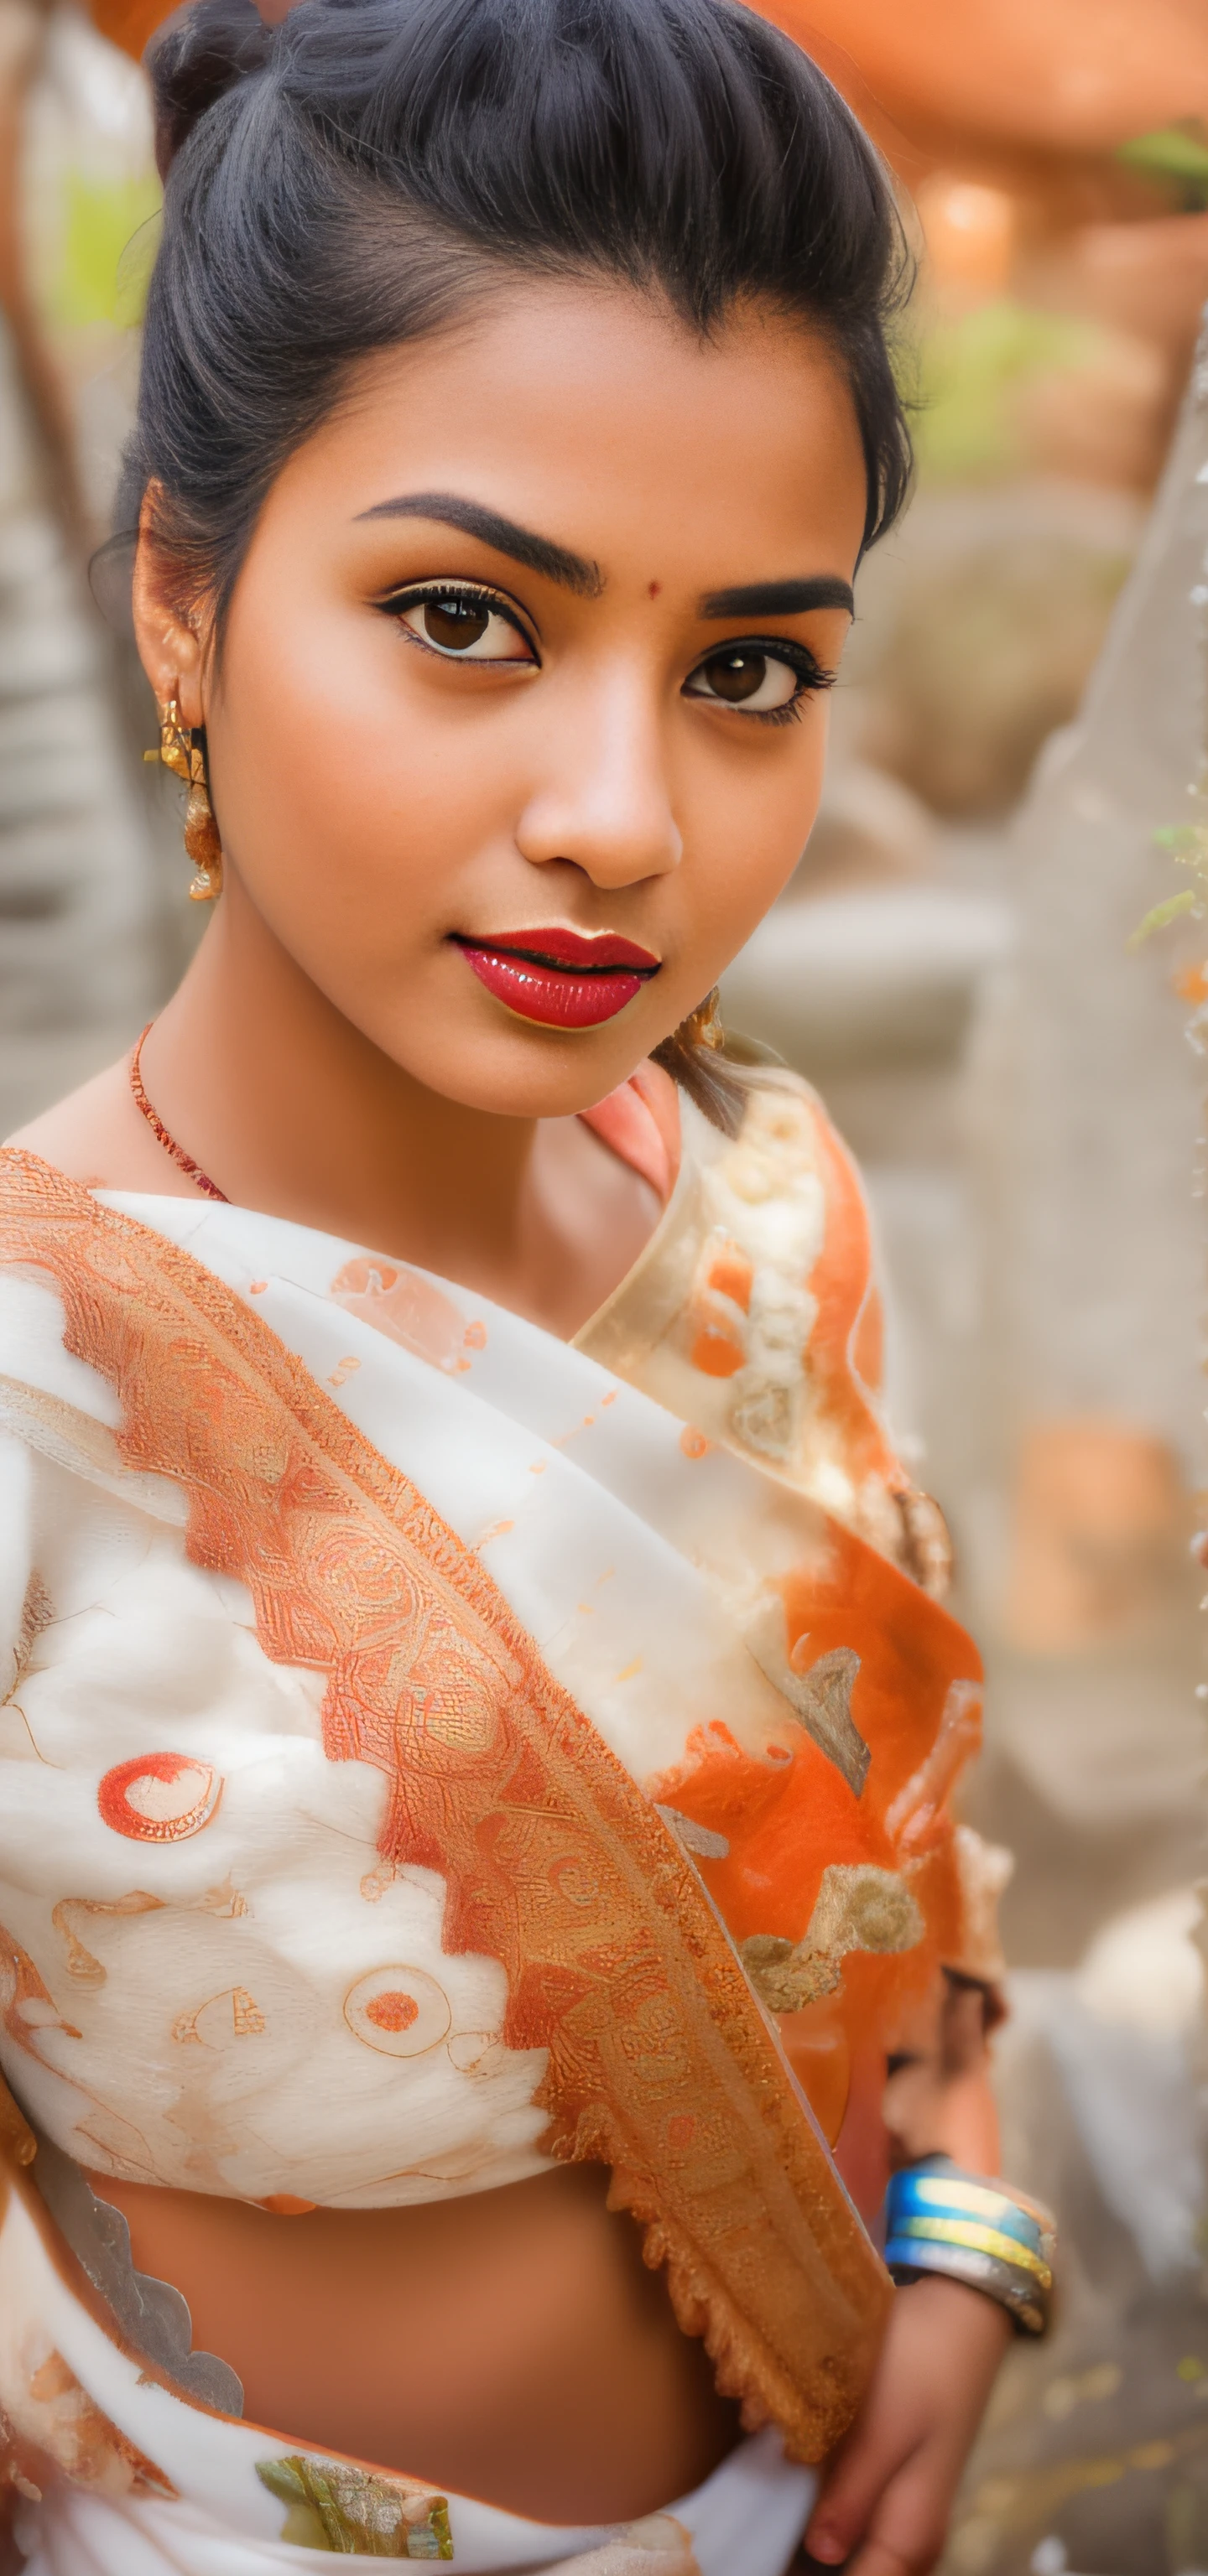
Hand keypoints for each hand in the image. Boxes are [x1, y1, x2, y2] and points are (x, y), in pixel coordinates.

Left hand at [803, 2275, 1010, 2572]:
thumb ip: (853, 2493)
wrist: (961, 2313)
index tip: (774, 2566)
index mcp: (913, 2528)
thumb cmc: (922, 2367)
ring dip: (820, 2547)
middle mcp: (915, 2527)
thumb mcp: (883, 2428)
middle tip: (765, 2551)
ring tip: (775, 2534)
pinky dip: (831, 2518)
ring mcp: (907, 2502)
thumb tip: (823, 2555)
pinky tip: (796, 2496)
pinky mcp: (896, 2474)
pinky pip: (863, 2521)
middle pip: (866, 2573)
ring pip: (863, 2551)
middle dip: (811, 2566)